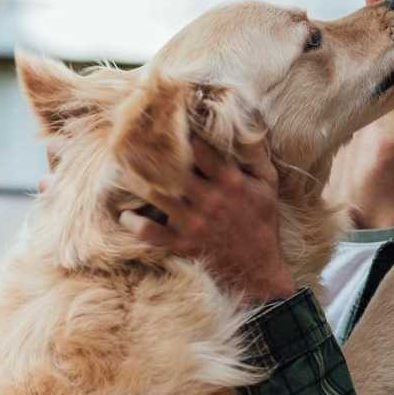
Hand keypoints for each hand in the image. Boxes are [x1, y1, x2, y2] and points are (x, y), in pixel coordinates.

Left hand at [118, 136, 295, 304]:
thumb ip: (257, 155)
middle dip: (153, 154)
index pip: (201, 150)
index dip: (184, 134)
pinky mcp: (182, 244)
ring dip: (138, 181)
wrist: (259, 269)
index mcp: (230, 182)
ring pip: (156, 195)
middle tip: (135, 141)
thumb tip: (248, 127)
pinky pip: (149, 232)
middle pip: (171, 169)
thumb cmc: (263, 221)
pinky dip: (134, 223)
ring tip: (125, 168)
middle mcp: (209, 200)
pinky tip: (126, 214)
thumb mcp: (268, 184)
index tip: (171, 125)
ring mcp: (193, 224)